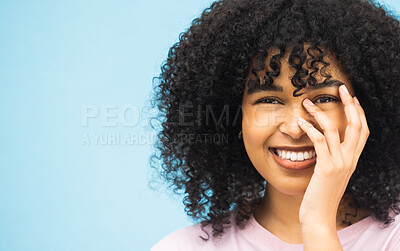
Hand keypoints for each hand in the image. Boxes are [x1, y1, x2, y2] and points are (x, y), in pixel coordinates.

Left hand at [297, 84, 369, 229]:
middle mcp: (350, 160)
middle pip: (356, 125)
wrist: (319, 216)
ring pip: (334, 129)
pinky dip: (309, 129)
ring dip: (320, 112)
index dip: (359, 113)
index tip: (352, 98)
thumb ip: (332, 160)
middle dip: (349, 104)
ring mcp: (340, 163)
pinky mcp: (326, 167)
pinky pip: (319, 141)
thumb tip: (324, 146)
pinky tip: (300, 122)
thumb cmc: (320, 196)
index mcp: (352, 160)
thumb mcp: (331, 175)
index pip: (362, 131)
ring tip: (307, 102)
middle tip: (341, 88)